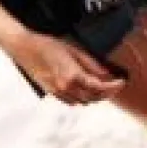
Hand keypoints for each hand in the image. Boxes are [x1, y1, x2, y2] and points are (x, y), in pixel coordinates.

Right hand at [6, 32, 125, 104]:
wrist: (24, 48)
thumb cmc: (47, 45)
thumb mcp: (74, 50)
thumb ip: (92, 64)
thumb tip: (107, 73)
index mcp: (73, 76)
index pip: (100, 87)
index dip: (113, 86)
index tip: (121, 82)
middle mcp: (66, 88)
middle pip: (93, 98)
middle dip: (107, 93)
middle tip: (115, 85)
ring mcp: (58, 92)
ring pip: (83, 102)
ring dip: (95, 97)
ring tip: (102, 88)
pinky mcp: (52, 93)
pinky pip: (72, 102)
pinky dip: (82, 98)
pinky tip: (85, 90)